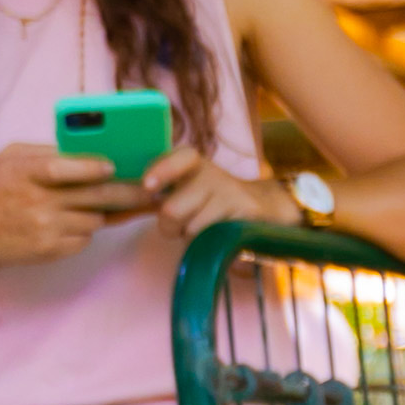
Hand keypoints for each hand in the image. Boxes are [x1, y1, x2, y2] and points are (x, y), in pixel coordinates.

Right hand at [0, 142, 135, 272]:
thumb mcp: (10, 161)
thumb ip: (46, 154)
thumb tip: (90, 153)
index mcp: (24, 173)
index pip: (61, 169)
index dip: (90, 168)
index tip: (113, 167)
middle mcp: (36, 201)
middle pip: (94, 197)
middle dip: (129, 194)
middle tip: (154, 192)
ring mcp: (46, 228)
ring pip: (95, 220)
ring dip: (101, 212)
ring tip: (92, 205)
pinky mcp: (51, 250)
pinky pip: (84, 238)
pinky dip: (84, 230)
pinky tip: (69, 223)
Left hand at [136, 151, 290, 242]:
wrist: (265, 205)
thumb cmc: (214, 200)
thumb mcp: (189, 186)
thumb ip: (162, 191)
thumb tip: (139, 199)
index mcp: (192, 161)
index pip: (177, 159)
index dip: (160, 172)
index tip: (149, 187)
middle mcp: (211, 173)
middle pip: (173, 210)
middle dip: (169, 228)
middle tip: (176, 229)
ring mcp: (231, 192)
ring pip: (194, 230)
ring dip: (194, 240)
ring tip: (204, 233)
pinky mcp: (247, 211)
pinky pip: (216, 238)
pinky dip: (214, 245)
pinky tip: (221, 237)